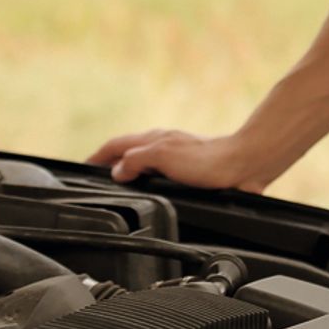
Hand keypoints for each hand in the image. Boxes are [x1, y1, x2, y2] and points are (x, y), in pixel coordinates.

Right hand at [86, 128, 279, 191]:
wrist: (245, 165)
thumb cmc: (208, 160)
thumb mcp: (163, 157)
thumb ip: (136, 160)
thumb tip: (117, 171)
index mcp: (154, 139)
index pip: (116, 145)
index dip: (97, 156)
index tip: (84, 167)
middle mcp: (164, 145)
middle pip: (128, 151)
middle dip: (110, 162)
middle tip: (97, 177)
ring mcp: (177, 156)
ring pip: (144, 161)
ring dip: (130, 171)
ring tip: (119, 185)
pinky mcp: (191, 170)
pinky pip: (160, 172)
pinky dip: (148, 180)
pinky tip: (153, 189)